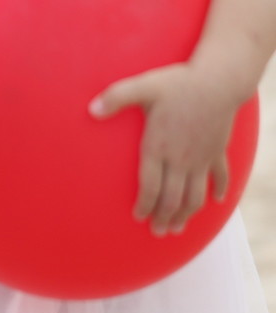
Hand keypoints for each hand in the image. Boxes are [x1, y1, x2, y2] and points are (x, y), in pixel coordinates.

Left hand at [90, 61, 238, 234]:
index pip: (150, 186)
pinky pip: (220, 177)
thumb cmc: (177, 83)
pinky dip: (219, 191)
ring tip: (179, 228)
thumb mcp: (143, 86)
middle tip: (157, 232)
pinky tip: (217, 201)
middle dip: (163, 217)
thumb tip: (91, 109)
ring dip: (187, 214)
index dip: (144, 205)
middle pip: (172, 198)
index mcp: (158, 146)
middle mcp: (181, 158)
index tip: (138, 217)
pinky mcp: (218, 151)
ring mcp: (202, 157)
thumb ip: (116, 97)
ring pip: (195, 195)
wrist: (218, 80)